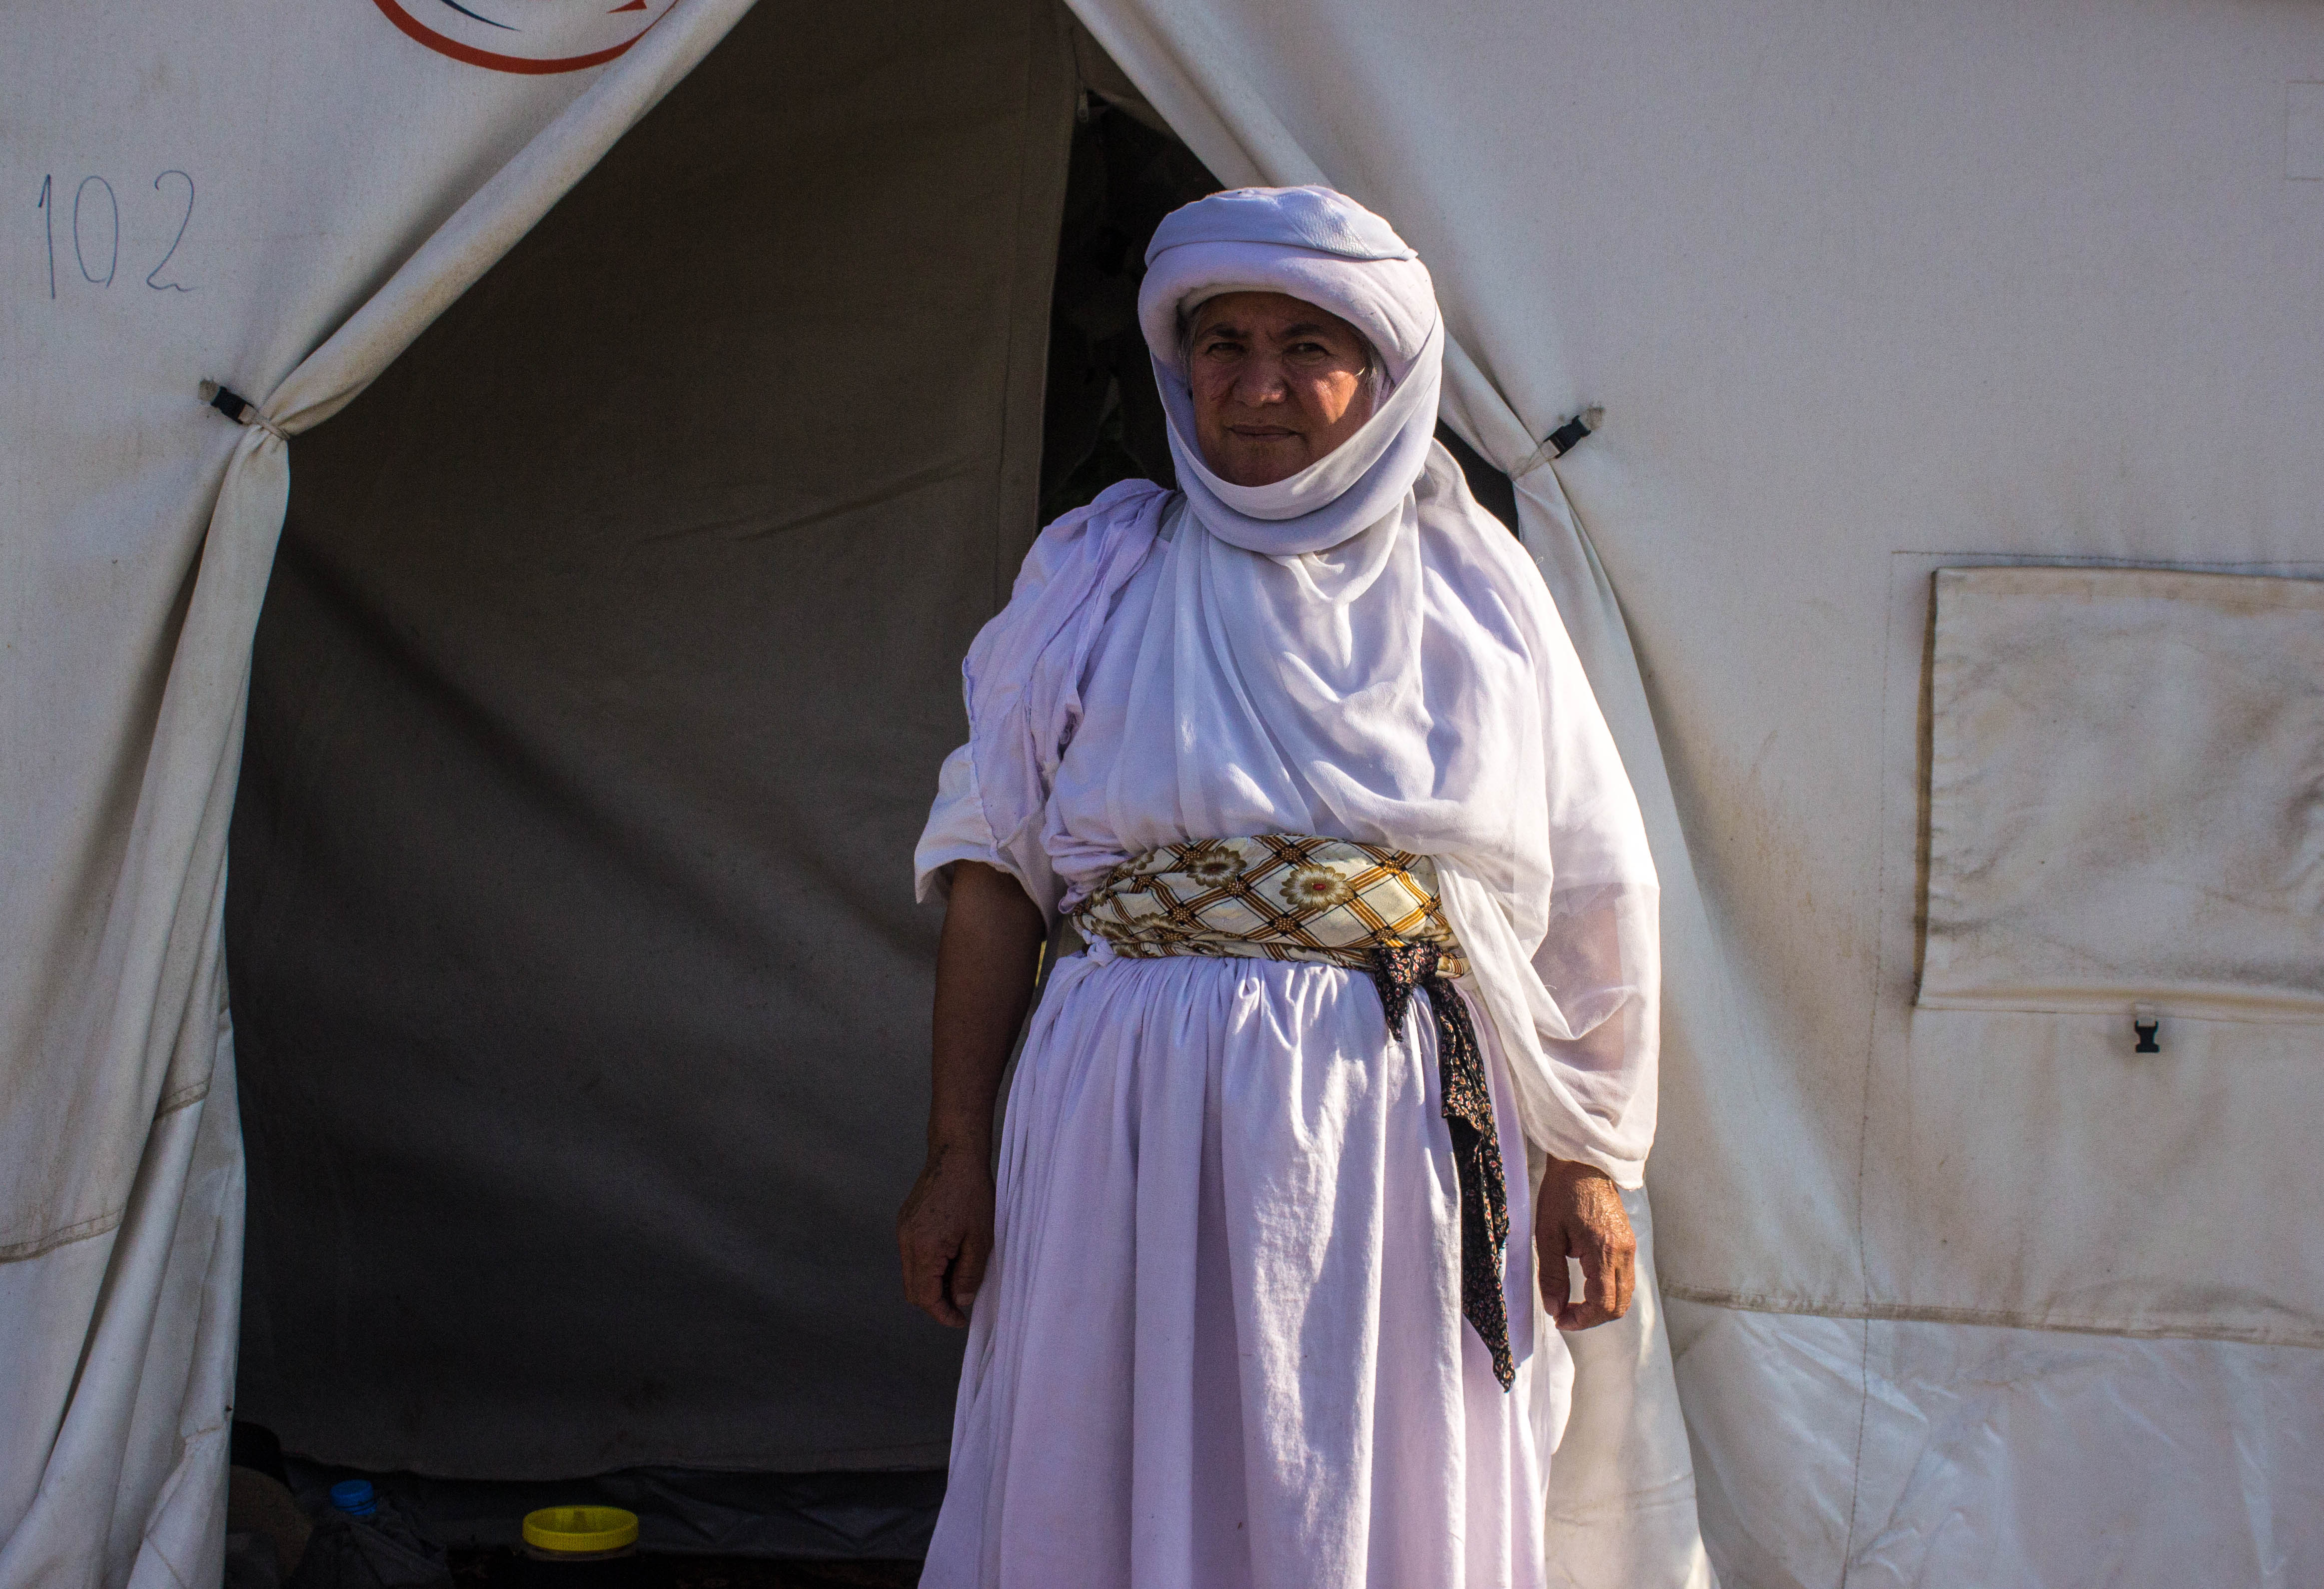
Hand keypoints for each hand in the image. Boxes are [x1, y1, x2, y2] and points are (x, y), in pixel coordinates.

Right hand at [897, 1138, 994, 1327]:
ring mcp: (903, 1230)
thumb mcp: (980, 1239)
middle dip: (936, 1302)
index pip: (925, 1297)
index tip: (960, 1320)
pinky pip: (912, 1255)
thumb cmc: (972, 1193)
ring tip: (960, 1275)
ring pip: (911, 1273)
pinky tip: (950, 1255)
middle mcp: (907, 1241)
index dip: (943, 1314)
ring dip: (932, 1282)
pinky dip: (927, 1265)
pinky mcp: (905, 1221)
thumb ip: (969, 1274)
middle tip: (962, 1301)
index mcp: (924, 1249)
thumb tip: (960, 1300)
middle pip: (913, 1290)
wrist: (955, 1156)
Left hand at [1535, 1157, 1636, 1330]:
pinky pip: (1624, 1280)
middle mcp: (1624, 1252)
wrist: (1583, 1162)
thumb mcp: (1548, 1234)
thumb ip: (1551, 1275)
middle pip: (1619, 1306)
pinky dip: (1608, 1293)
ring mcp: (1630, 1248)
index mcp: (1604, 1250)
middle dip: (1592, 1319)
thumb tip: (1555, 1310)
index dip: (1582, 1321)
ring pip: (1625, 1296)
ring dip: (1601, 1308)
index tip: (1560, 1320)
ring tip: (1572, 1306)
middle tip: (1564, 1316)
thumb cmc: (1562, 1192)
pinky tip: (1585, 1289)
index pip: (1604, 1304)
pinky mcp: (1628, 1244)